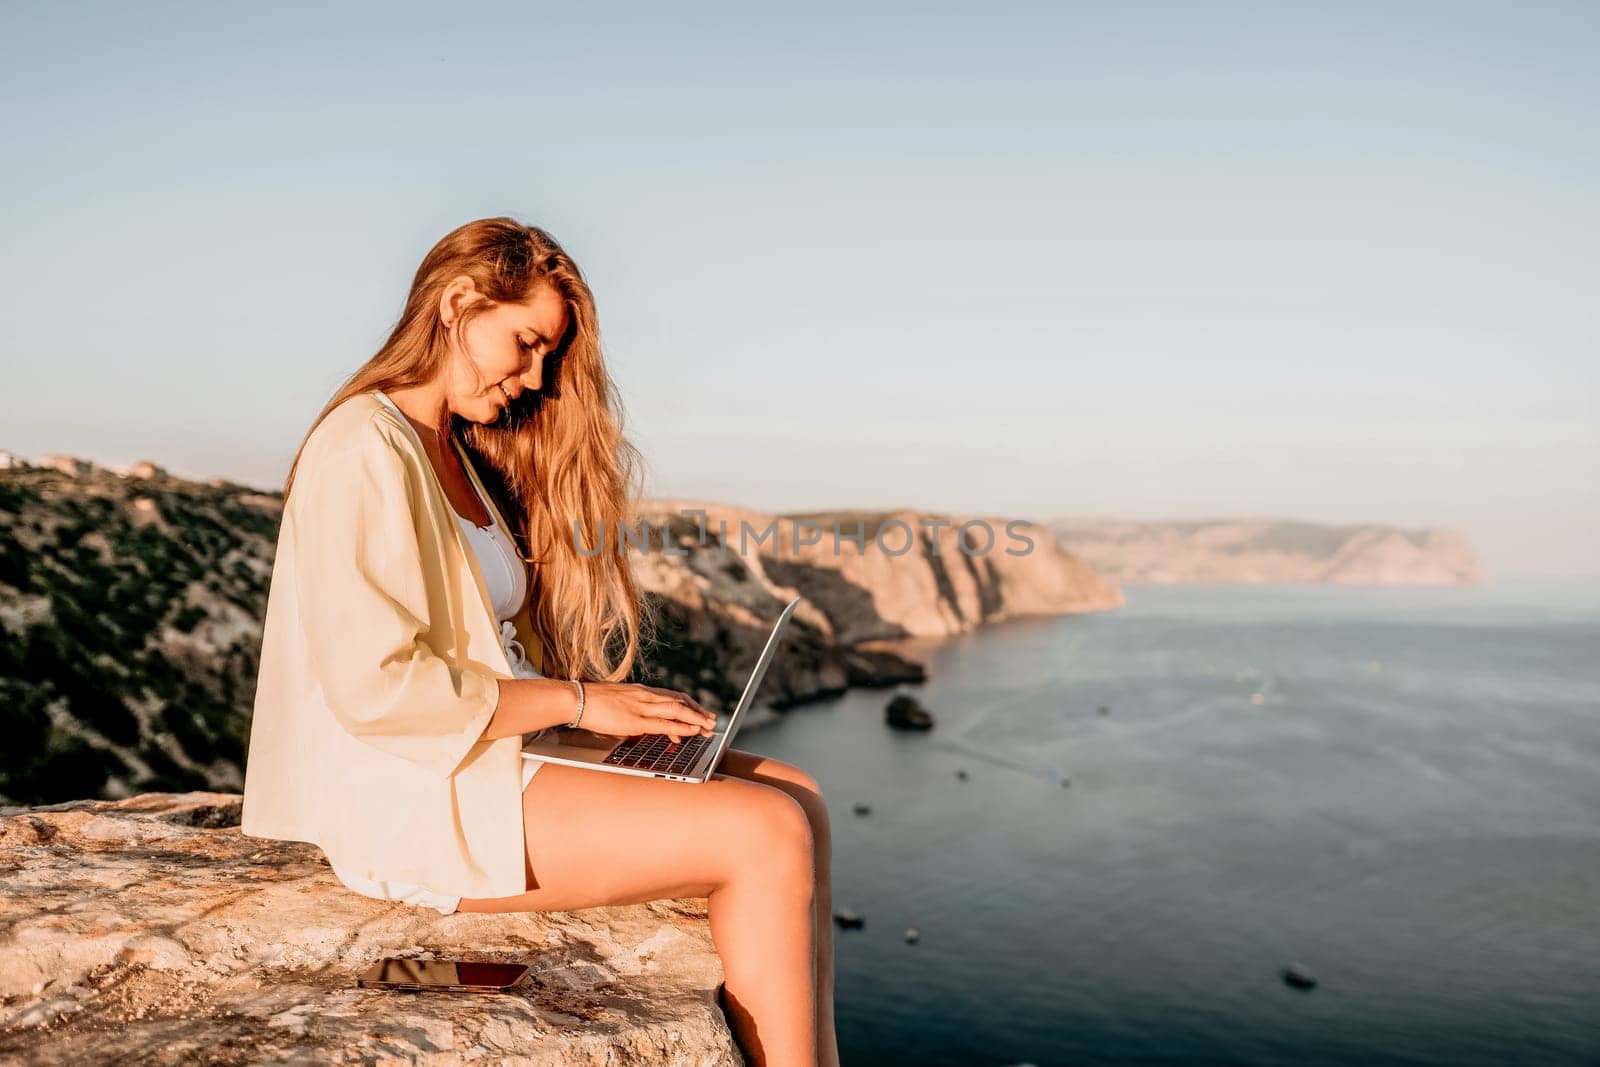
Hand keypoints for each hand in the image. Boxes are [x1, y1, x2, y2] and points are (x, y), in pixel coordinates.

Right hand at [574, 682, 717, 739]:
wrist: (577, 699)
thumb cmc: (591, 702)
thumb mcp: (616, 701)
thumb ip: (630, 707)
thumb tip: (638, 718)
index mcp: (640, 691)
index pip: (671, 695)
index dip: (688, 704)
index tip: (699, 711)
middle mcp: (645, 696)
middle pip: (679, 701)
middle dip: (697, 711)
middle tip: (711, 720)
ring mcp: (641, 707)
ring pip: (676, 710)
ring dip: (695, 718)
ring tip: (708, 726)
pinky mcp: (635, 721)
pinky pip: (664, 724)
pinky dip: (681, 727)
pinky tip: (691, 731)